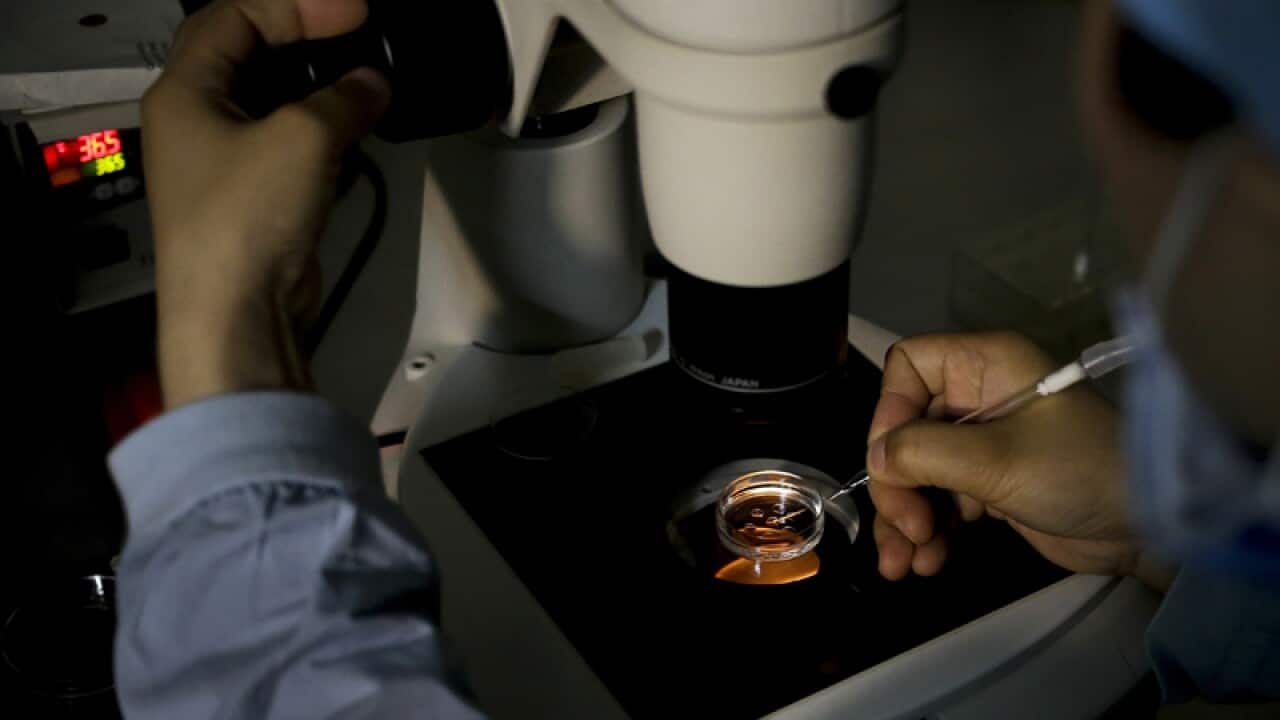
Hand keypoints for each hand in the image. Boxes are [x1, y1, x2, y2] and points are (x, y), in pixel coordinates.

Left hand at [143, 0, 389, 407]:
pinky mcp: (250, 201)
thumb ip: (344, 98)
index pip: (235, 17)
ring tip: (365, 86)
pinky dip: (322, 134)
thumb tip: (372, 83)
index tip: (355, 14)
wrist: (236, 314)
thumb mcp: (304, 138)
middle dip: (306, 42)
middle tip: (359, 39)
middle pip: (248, 56)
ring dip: (319, 91)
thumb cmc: (250, 214)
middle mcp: (194, 121)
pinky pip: (287, 148)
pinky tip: (356, 136)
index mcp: (184, 91)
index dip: (297, 6)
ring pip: (271, 104)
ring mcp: (221, 164)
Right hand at [866, 332, 1139, 580]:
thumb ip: (924, 453)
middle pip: (905, 428)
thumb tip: (874, 460)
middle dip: (898, 484)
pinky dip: (928, 531)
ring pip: (917, 471)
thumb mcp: (997, 460)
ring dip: (905, 518)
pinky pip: (940, 500)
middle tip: (906, 528)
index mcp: (985, 365)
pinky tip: (928, 563)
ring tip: (903, 564)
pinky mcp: (990, 485)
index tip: (890, 462)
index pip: (910, 366)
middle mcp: (979, 396)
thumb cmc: (1078, 471)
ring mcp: (983, 443)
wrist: (1149, 527)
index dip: (890, 410)